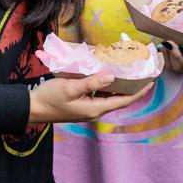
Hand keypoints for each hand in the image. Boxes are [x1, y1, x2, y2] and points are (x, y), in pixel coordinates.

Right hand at [29, 73, 153, 123]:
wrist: (31, 108)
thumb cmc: (49, 98)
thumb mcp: (70, 88)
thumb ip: (92, 82)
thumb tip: (112, 76)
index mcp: (95, 109)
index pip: (124, 101)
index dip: (139, 91)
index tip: (151, 81)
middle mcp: (95, 111)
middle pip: (119, 99)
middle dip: (132, 87)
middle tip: (142, 72)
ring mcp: (89, 109)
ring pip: (110, 96)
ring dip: (119, 85)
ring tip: (130, 71)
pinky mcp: (82, 105)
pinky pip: (100, 95)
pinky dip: (107, 85)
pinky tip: (108, 74)